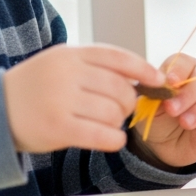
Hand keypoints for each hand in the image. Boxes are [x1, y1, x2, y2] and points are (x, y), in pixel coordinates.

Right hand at [4, 44, 163, 153]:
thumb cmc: (36, 88)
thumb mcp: (61, 65)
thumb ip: (96, 66)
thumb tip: (143, 77)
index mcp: (70, 55)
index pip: (118, 58)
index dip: (143, 69)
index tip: (158, 81)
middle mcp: (66, 74)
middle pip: (120, 88)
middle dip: (128, 102)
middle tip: (120, 110)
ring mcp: (60, 101)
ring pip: (113, 112)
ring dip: (117, 122)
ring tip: (105, 124)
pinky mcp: (57, 128)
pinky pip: (101, 134)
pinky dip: (114, 139)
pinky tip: (113, 140)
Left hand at [132, 53, 195, 169]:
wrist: (166, 147)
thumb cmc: (159, 121)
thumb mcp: (149, 107)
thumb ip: (155, 93)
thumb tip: (163, 85)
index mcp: (184, 71)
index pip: (185, 62)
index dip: (179, 70)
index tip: (169, 83)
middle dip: (191, 93)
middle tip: (173, 110)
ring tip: (185, 123)